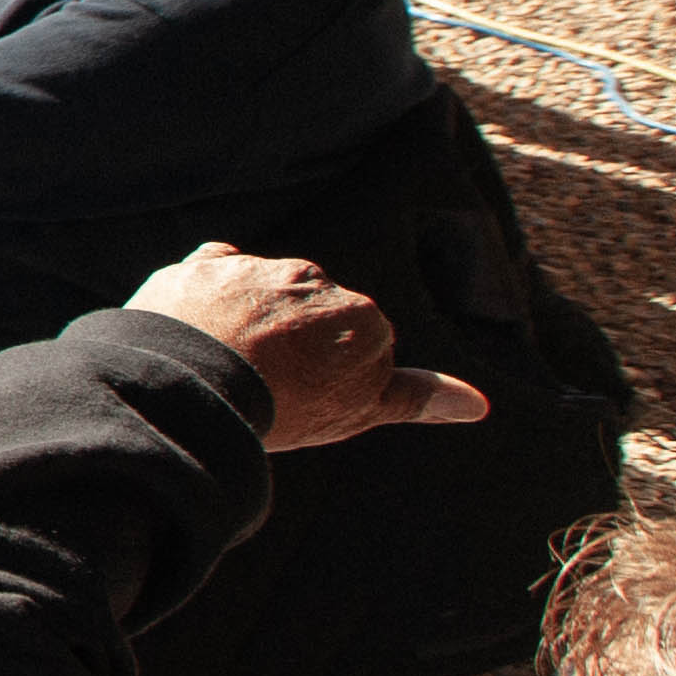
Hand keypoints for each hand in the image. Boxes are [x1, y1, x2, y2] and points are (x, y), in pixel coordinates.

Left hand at [127, 248, 487, 447]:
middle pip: (308, 315)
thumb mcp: (361, 410)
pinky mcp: (206, 264)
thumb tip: (478, 404)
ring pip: (261, 292)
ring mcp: (260, 268)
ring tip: (227, 364)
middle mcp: (316, 279)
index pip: (355, 345)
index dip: (329, 378)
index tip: (306, 397)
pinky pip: (213, 269)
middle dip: (291, 343)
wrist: (197, 386)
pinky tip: (196, 323)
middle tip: (265, 384)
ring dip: (249, 319)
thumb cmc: (286, 405)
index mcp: (363, 314)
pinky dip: (207, 291)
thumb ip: (415, 397)